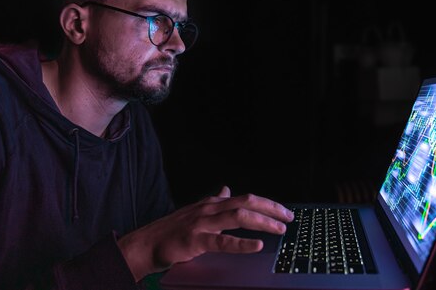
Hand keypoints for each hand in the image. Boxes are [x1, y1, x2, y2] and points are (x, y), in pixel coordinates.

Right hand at [118, 185, 293, 281]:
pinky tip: (257, 245)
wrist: (145, 244)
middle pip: (247, 202)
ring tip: (279, 229)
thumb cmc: (171, 230)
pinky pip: (223, 241)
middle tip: (289, 217)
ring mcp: (202, 223)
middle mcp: (209, 208)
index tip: (284, 212)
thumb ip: (215, 202)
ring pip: (238, 216)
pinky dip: (242, 243)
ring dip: (262, 221)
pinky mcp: (196, 240)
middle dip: (271, 208)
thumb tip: (227, 189)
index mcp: (212, 203)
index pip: (246, 198)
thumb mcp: (196, 211)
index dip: (267, 204)